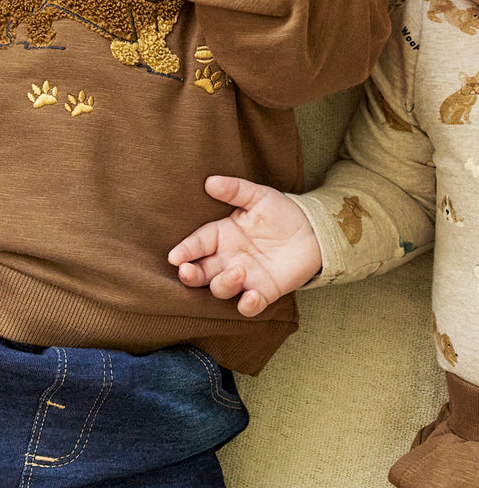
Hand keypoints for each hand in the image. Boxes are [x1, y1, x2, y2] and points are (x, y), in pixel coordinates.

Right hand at [168, 176, 322, 316]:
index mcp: (222, 235)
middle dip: (190, 274)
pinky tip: (251, 297)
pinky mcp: (263, 292)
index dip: (185, 250)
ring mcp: (244, 277)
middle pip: (200, 271)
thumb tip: (209, 182)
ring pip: (221, 289)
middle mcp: (227, 258)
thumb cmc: (280, 211)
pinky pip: (249, 306)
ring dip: (224, 283)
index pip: (197, 243)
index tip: (174, 257)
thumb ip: (235, 190)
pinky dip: (247, 305)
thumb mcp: (258, 196)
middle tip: (187, 271)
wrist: (313, 231)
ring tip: (239, 271)